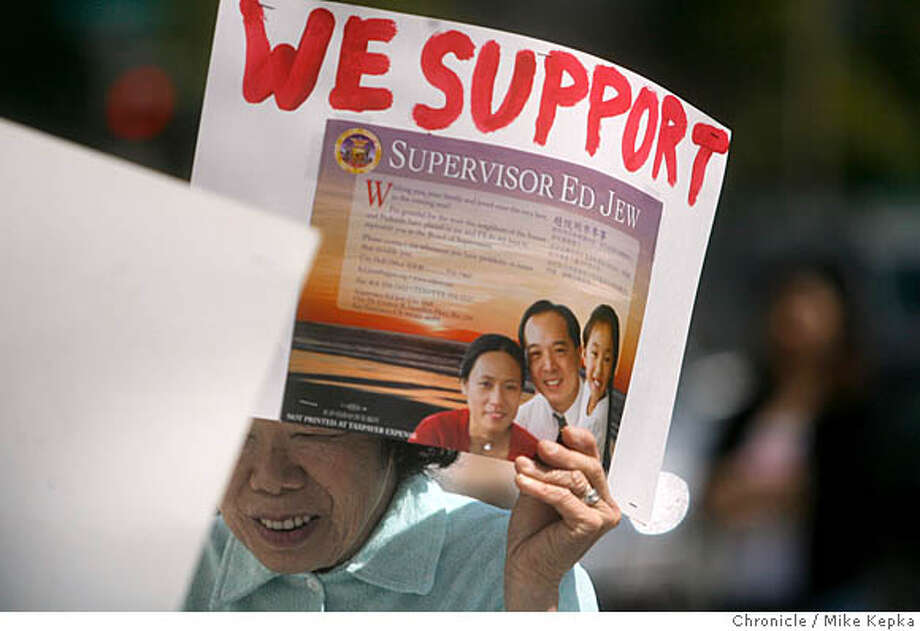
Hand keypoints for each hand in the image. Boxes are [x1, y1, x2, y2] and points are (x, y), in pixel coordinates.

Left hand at [504, 427, 619, 609]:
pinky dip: (540, 487)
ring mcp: (601, 516)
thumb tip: (545, 440)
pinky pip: (564, 497)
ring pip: (575, 480)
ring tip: (522, 466)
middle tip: (541, 445)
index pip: (593, 458)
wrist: (526, 565)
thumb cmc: (533, 531)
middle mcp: (604, 504)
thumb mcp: (540, 487)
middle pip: (589, 466)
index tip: (563, 429)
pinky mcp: (590, 526)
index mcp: (596, 491)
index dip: (581, 440)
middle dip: (562, 453)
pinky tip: (523, 481)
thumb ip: (547, 467)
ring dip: (544, 471)